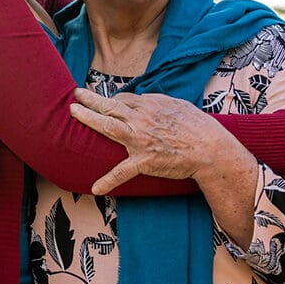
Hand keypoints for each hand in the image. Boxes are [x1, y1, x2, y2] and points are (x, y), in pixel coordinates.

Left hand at [69, 89, 231, 194]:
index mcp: (150, 106)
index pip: (123, 99)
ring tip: (74, 112)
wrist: (211, 150)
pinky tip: (95, 188)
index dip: (113, 100)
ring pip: (108, 126)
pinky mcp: (143, 162)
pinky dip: (108, 181)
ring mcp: (140, 140)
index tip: (108, 102)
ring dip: (88, 118)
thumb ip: (156, 102)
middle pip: (110, 105)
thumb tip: (142, 100)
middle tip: (76, 95)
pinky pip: (122, 172)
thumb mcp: (177, 105)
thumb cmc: (198, 126)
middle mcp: (141, 120)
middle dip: (90, 99)